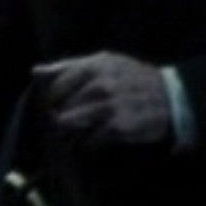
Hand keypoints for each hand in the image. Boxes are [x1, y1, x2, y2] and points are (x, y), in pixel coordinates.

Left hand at [31, 53, 173, 148]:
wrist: (171, 97)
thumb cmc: (133, 78)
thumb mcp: (106, 63)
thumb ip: (69, 66)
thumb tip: (35, 71)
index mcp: (95, 66)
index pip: (55, 87)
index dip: (51, 101)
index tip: (57, 107)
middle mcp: (99, 85)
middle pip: (60, 108)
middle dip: (60, 118)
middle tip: (69, 123)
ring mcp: (108, 107)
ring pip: (69, 125)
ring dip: (70, 133)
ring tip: (79, 132)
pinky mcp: (116, 127)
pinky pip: (87, 141)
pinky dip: (88, 143)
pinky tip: (96, 139)